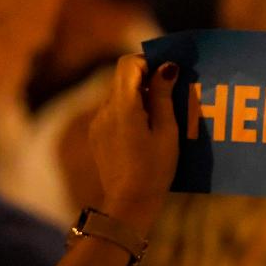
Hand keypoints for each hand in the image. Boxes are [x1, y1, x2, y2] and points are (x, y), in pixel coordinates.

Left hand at [89, 55, 178, 231]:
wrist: (130, 202)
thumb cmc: (155, 168)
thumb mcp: (167, 131)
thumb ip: (163, 96)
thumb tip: (166, 67)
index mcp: (124, 106)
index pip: (128, 64)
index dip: (148, 63)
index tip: (167, 75)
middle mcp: (105, 110)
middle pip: (122, 78)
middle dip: (145, 81)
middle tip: (169, 98)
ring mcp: (98, 122)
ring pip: (118, 95)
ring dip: (138, 97)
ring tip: (158, 119)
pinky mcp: (96, 134)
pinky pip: (112, 112)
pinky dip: (128, 112)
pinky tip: (143, 134)